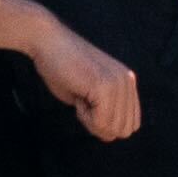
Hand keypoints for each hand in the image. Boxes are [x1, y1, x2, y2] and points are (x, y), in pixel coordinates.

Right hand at [26, 18, 140, 141]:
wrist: (47, 42)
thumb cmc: (61, 67)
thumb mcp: (90, 93)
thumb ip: (106, 110)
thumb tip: (110, 135)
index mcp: (128, 82)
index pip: (130, 124)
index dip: (106, 123)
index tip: (88, 104)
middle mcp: (128, 81)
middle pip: (124, 130)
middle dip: (100, 125)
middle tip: (83, 103)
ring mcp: (119, 83)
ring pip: (113, 128)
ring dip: (92, 121)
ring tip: (80, 97)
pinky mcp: (105, 86)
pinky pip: (101, 122)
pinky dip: (85, 117)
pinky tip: (77, 97)